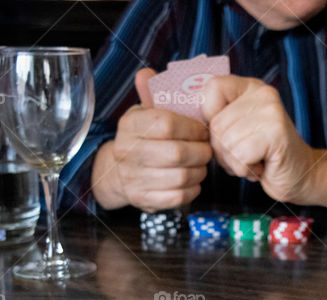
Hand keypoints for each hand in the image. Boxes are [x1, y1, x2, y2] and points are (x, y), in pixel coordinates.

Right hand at [93, 69, 212, 210]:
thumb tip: (147, 73)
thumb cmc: (143, 138)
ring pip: (181, 176)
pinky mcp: (143, 200)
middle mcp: (127, 152)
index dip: (193, 127)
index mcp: (129, 125)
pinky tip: (193, 179)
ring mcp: (134, 178)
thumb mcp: (144, 113)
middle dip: (201, 151)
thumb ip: (151, 93)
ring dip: (200, 170)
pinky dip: (193, 188)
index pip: (167, 123)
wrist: (118, 172)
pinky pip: (179, 197)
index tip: (203, 129)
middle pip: (177, 153)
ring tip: (201, 163)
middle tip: (208, 149)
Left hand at [200, 76, 318, 204]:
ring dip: (235, 162)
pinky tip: (262, 166)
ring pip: (225, 143)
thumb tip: (185, 120)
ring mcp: (271, 112)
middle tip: (246, 154)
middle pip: (215, 124)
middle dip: (223, 150)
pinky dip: (245, 170)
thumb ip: (217, 117)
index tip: (227, 132)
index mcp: (250, 87)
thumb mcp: (237, 129)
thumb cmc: (263, 156)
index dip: (209, 116)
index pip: (211, 88)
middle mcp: (262, 94)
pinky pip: (239, 156)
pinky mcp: (276, 134)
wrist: (301, 176)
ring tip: (255, 160)